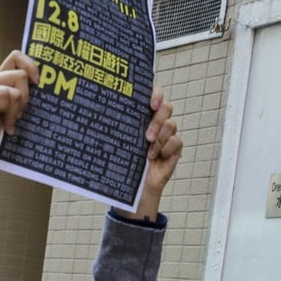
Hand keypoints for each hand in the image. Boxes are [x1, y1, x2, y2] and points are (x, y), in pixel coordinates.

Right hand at [0, 51, 38, 200]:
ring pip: (15, 86)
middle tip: (17, 115)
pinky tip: (4, 125)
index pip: (16, 56)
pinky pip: (5, 95)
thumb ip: (25, 91)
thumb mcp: (19, 108)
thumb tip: (43, 79)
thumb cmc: (2, 133)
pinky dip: (8, 112)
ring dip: (16, 108)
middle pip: (21, 74)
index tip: (38, 83)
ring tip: (8, 121)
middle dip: (25, 98)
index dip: (30, 64)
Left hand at [115, 88, 181, 220]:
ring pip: (171, 124)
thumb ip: (121, 126)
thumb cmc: (125, 161)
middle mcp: (157, 122)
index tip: (151, 104)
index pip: (154, 95)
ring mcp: (167, 134)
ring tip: (148, 151)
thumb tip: (103, 112)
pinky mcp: (175, 148)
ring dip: (160, 138)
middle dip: (157, 120)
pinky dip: (166, 149)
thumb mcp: (121, 141)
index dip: (157, 94)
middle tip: (147, 136)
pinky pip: (176, 141)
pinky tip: (156, 157)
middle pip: (166, 108)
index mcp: (142, 115)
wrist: (136, 185)